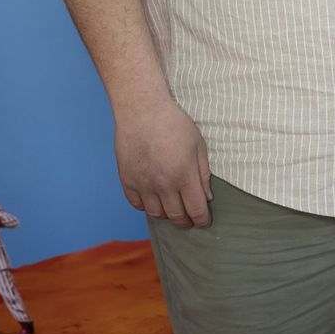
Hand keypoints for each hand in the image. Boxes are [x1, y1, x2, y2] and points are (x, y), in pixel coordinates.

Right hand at [115, 98, 212, 228]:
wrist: (142, 111)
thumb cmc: (173, 124)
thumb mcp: (198, 145)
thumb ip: (203, 173)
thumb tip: (207, 197)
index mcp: (184, 175)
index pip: (196, 210)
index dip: (203, 220)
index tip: (205, 221)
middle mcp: (163, 185)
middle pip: (176, 216)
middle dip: (186, 222)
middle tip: (190, 220)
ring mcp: (143, 184)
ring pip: (156, 214)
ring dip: (167, 215)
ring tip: (172, 209)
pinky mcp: (127, 180)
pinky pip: (137, 204)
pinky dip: (147, 206)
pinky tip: (153, 200)